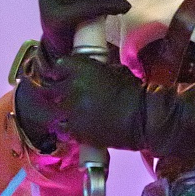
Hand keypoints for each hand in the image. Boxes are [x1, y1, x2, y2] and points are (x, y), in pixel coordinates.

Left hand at [36, 51, 151, 151]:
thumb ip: (96, 70)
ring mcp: (70, 110)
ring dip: (60, 110)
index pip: (58, 65)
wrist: (144, 118)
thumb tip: (91, 71)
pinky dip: (66, 128)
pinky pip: (61, 129)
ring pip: (53, 110)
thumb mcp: (115, 70)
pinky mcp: (75, 130)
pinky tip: (74, 127)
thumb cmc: (135, 91)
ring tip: (67, 113)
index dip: (59, 71)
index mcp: (80, 68)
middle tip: (62, 95)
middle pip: (51, 88)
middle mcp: (70, 87)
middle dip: (56, 91)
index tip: (61, 75)